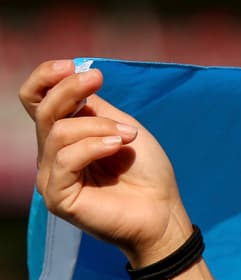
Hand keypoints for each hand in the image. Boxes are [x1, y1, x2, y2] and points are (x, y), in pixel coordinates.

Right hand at [21, 60, 193, 267]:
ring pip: (58, 132)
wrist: (164, 213)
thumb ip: (93, 108)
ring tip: (127, 136)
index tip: (73, 65)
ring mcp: (52, 176)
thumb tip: (75, 77)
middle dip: (70, 89)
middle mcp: (53, 155)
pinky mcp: (57, 196)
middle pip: (44, 111)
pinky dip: (93, 146)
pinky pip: (65, 158)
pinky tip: (116, 147)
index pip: (36, 101)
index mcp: (66, 136)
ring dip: (97, 126)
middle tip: (97, 80)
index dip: (46, 78)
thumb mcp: (122, 128)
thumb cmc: (148, 174)